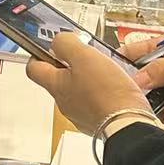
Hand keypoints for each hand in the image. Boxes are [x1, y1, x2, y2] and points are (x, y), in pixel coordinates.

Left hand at [25, 32, 154, 137]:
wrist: (129, 123)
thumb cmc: (106, 92)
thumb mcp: (84, 56)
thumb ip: (66, 44)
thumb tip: (58, 41)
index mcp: (56, 85)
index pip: (33, 69)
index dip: (39, 55)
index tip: (51, 47)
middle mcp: (65, 102)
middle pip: (61, 78)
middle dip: (73, 64)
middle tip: (87, 54)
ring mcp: (81, 114)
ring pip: (81, 89)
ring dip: (91, 77)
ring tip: (108, 68)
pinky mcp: (99, 121)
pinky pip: (97, 101)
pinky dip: (104, 91)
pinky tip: (118, 85)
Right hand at [122, 34, 163, 127]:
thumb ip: (163, 70)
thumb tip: (136, 81)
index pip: (134, 52)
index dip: (121, 64)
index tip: (113, 81)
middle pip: (138, 78)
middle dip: (135, 92)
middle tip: (135, 105)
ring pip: (149, 98)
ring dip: (151, 107)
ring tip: (161, 115)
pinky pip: (163, 112)